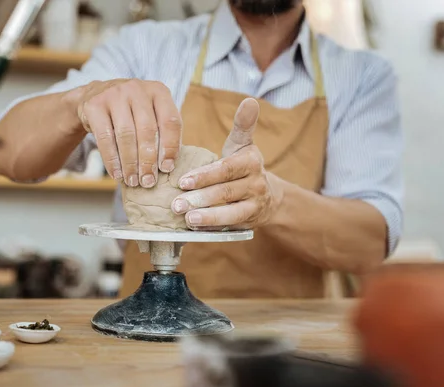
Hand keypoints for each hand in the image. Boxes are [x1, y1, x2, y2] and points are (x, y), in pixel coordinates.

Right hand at [65, 79, 181, 187]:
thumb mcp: (150, 113)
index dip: (170, 147)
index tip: (167, 168)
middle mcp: (137, 88)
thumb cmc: (131, 112)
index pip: (170, 121)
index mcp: (158, 91)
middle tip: (148, 181)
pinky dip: (112, 159)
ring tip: (132, 181)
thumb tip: (168, 166)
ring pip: (126, 135)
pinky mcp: (95, 105)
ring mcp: (114, 94)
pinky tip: (116, 173)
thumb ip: (162, 132)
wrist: (95, 95)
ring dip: (130, 163)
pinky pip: (105, 137)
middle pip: (147, 130)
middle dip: (148, 160)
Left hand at [171, 98, 284, 229]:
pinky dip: (212, 227)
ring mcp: (254, 204)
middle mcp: (256, 183)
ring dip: (207, 216)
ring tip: (186, 218)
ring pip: (230, 212)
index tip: (183, 181)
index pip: (226, 168)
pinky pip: (231, 225)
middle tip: (175, 204)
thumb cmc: (243, 165)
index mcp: (250, 161)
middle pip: (225, 191)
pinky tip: (194, 227)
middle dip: (199, 198)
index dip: (204, 176)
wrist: (268, 196)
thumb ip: (242, 125)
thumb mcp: (243, 144)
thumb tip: (249, 100)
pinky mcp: (250, 222)